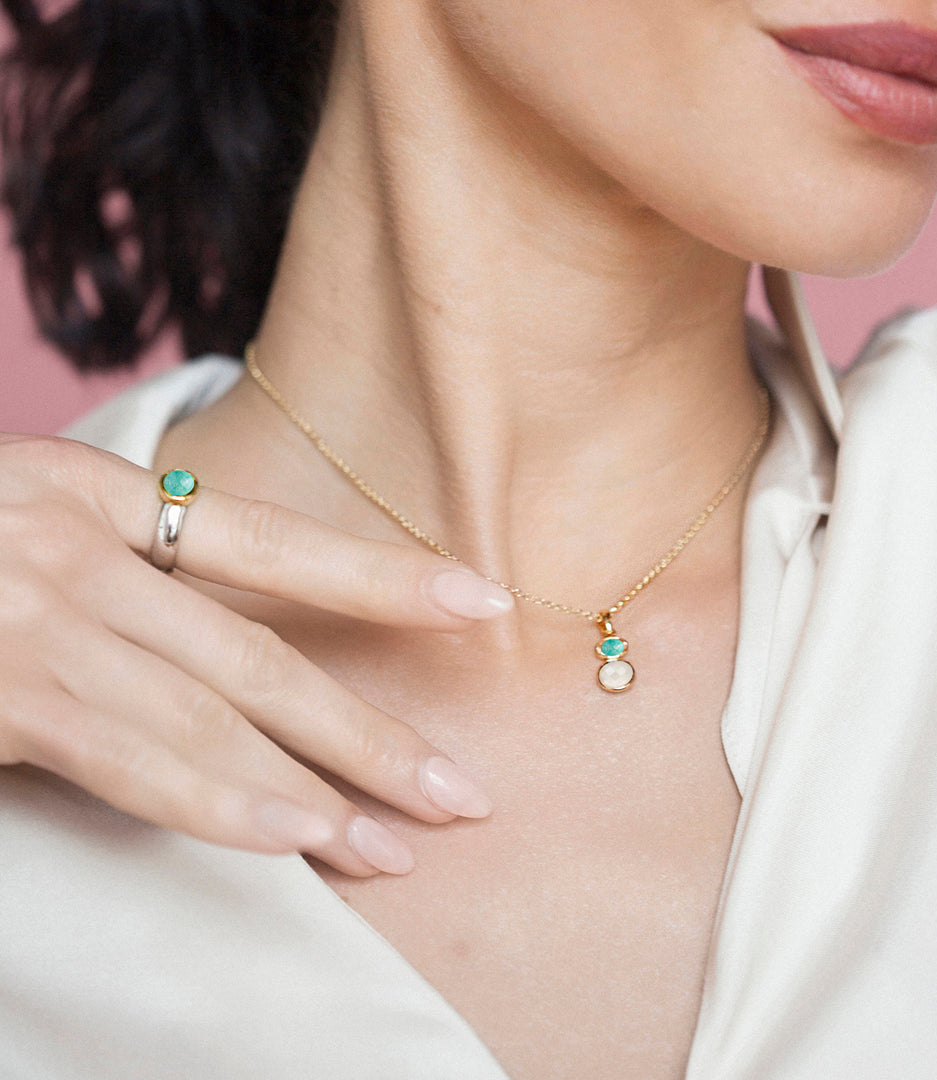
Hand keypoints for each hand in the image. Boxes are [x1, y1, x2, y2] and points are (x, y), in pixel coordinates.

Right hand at [0, 433, 510, 876]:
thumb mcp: (43, 539)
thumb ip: (142, 588)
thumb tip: (253, 675)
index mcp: (103, 496)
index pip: (277, 543)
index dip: (384, 576)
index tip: (482, 603)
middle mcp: (79, 546)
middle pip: (265, 652)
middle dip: (372, 728)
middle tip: (465, 790)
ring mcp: (36, 618)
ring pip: (216, 711)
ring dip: (320, 785)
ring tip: (404, 842)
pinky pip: (127, 755)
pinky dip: (218, 798)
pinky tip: (297, 837)